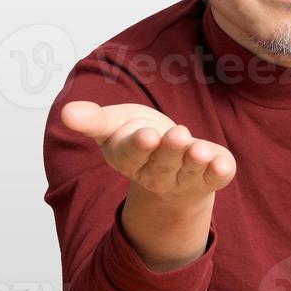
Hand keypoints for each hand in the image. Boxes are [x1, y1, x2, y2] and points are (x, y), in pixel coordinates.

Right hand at [60, 100, 236, 200]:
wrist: (167, 159)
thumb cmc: (135, 135)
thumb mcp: (112, 125)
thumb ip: (92, 120)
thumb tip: (66, 113)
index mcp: (130, 159)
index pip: (132, 155)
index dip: (139, 147)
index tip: (146, 136)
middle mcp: (156, 173)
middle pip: (163, 163)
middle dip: (170, 150)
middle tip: (176, 134)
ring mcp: (184, 178)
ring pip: (189, 171)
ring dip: (195, 161)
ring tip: (199, 149)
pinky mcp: (209, 176)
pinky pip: (216, 177)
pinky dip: (221, 171)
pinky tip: (224, 163)